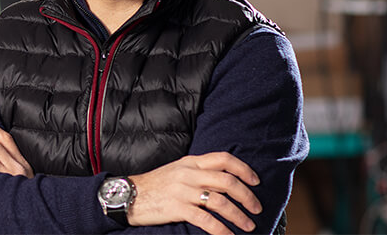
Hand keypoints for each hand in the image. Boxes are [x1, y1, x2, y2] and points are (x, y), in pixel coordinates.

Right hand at [127, 152, 261, 234]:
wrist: (129, 195)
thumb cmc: (155, 185)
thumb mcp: (177, 171)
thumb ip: (198, 172)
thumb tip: (225, 182)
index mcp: (191, 162)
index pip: (223, 159)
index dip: (244, 169)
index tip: (255, 182)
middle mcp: (189, 174)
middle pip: (227, 181)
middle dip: (247, 196)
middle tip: (257, 208)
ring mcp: (183, 191)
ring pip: (220, 201)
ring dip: (238, 215)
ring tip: (248, 225)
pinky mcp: (177, 208)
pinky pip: (206, 219)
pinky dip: (221, 230)